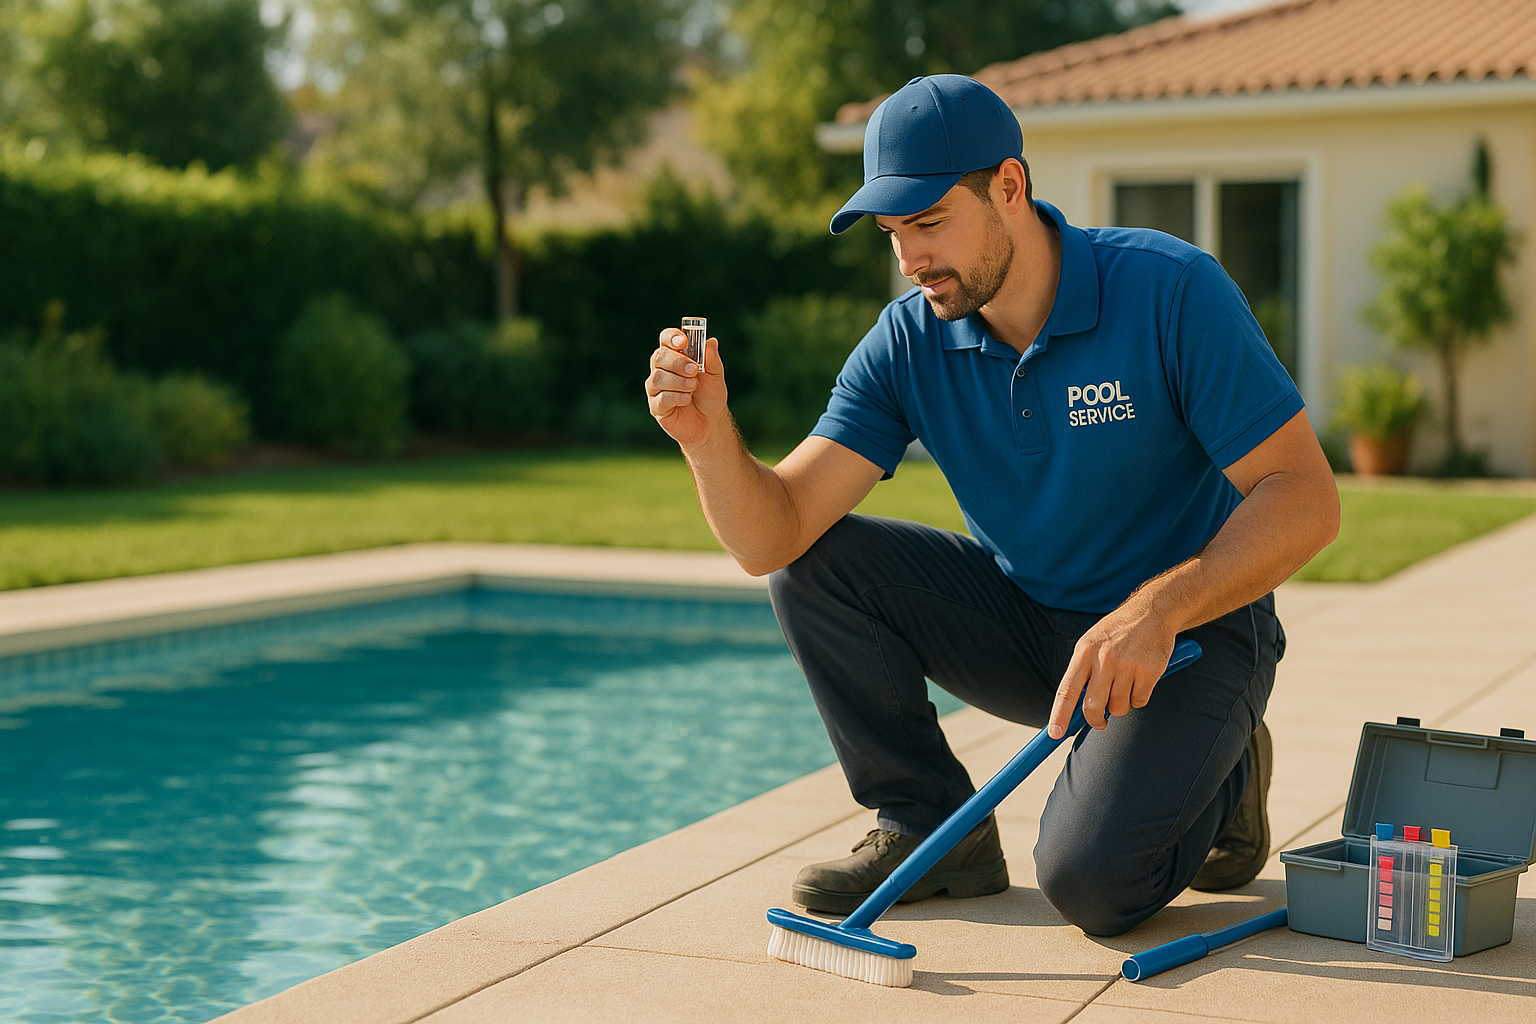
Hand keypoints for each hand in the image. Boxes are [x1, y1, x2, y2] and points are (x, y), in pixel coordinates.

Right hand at [645, 327, 727, 448]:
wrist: (711, 422)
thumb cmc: (710, 395)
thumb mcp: (715, 376)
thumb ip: (711, 360)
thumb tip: (711, 341)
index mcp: (674, 356)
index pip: (666, 339)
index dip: (671, 337)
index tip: (683, 342)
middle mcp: (661, 369)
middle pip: (659, 357)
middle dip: (677, 362)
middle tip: (693, 370)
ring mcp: (656, 389)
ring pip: (658, 378)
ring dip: (678, 381)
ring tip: (693, 387)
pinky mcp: (656, 407)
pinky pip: (661, 398)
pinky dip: (675, 397)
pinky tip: (687, 399)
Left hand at [1047, 606, 1176, 738]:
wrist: (1152, 611)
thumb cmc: (1117, 632)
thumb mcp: (1091, 643)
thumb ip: (1082, 671)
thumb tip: (1071, 707)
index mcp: (1084, 652)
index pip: (1067, 690)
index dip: (1059, 714)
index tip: (1055, 733)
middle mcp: (1104, 659)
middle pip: (1093, 706)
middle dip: (1095, 720)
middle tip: (1100, 722)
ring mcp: (1127, 665)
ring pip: (1118, 707)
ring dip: (1120, 705)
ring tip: (1123, 685)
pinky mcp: (1149, 671)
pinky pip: (1139, 701)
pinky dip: (1138, 698)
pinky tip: (1140, 680)